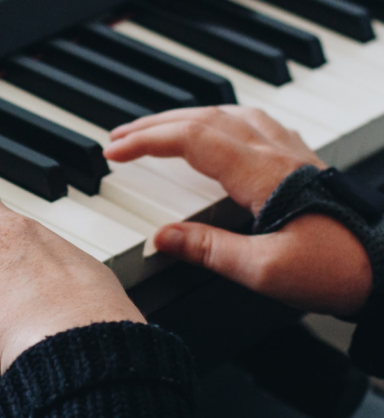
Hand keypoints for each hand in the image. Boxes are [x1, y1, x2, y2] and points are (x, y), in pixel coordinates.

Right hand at [104, 106, 370, 316]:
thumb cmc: (335, 269)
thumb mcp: (263, 271)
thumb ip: (209, 251)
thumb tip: (163, 238)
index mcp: (261, 174)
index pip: (192, 140)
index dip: (147, 142)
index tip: (115, 153)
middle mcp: (276, 153)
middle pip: (205, 119)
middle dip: (154, 126)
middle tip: (119, 140)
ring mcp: (290, 153)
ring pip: (229, 114)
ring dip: (185, 118)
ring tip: (156, 131)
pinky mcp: (299, 162)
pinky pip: (253, 122)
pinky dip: (219, 119)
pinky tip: (216, 130)